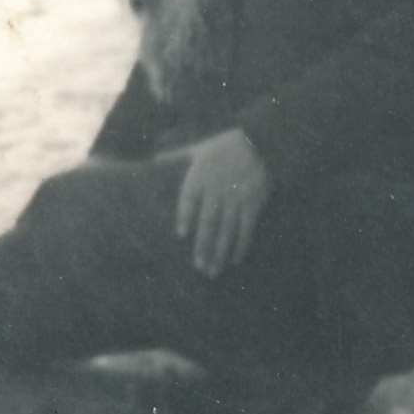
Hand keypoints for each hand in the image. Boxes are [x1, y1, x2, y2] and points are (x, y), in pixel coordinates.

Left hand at [167, 128, 270, 278]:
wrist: (258, 142)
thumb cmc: (224, 145)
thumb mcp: (197, 148)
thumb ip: (176, 156)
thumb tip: (155, 159)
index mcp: (200, 177)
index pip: (189, 200)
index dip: (185, 216)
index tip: (181, 235)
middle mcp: (217, 190)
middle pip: (208, 222)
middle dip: (203, 246)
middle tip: (198, 268)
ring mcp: (236, 198)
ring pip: (227, 230)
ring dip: (220, 252)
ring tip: (213, 271)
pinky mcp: (254, 203)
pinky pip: (247, 228)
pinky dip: (242, 244)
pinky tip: (236, 260)